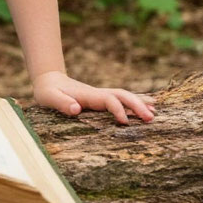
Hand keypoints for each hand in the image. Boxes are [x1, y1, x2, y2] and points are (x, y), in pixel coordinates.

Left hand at [32, 70, 155, 123]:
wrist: (48, 80)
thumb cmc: (47, 92)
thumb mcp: (49, 97)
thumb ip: (61, 103)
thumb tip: (76, 109)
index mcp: (87, 96)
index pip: (108, 100)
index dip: (117, 109)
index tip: (125, 122)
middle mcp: (97, 94)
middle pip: (121, 95)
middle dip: (136, 105)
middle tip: (152, 118)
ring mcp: (101, 95)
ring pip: (124, 96)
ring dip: (139, 103)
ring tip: (155, 114)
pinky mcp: (102, 99)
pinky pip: (122, 99)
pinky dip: (136, 102)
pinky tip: (150, 106)